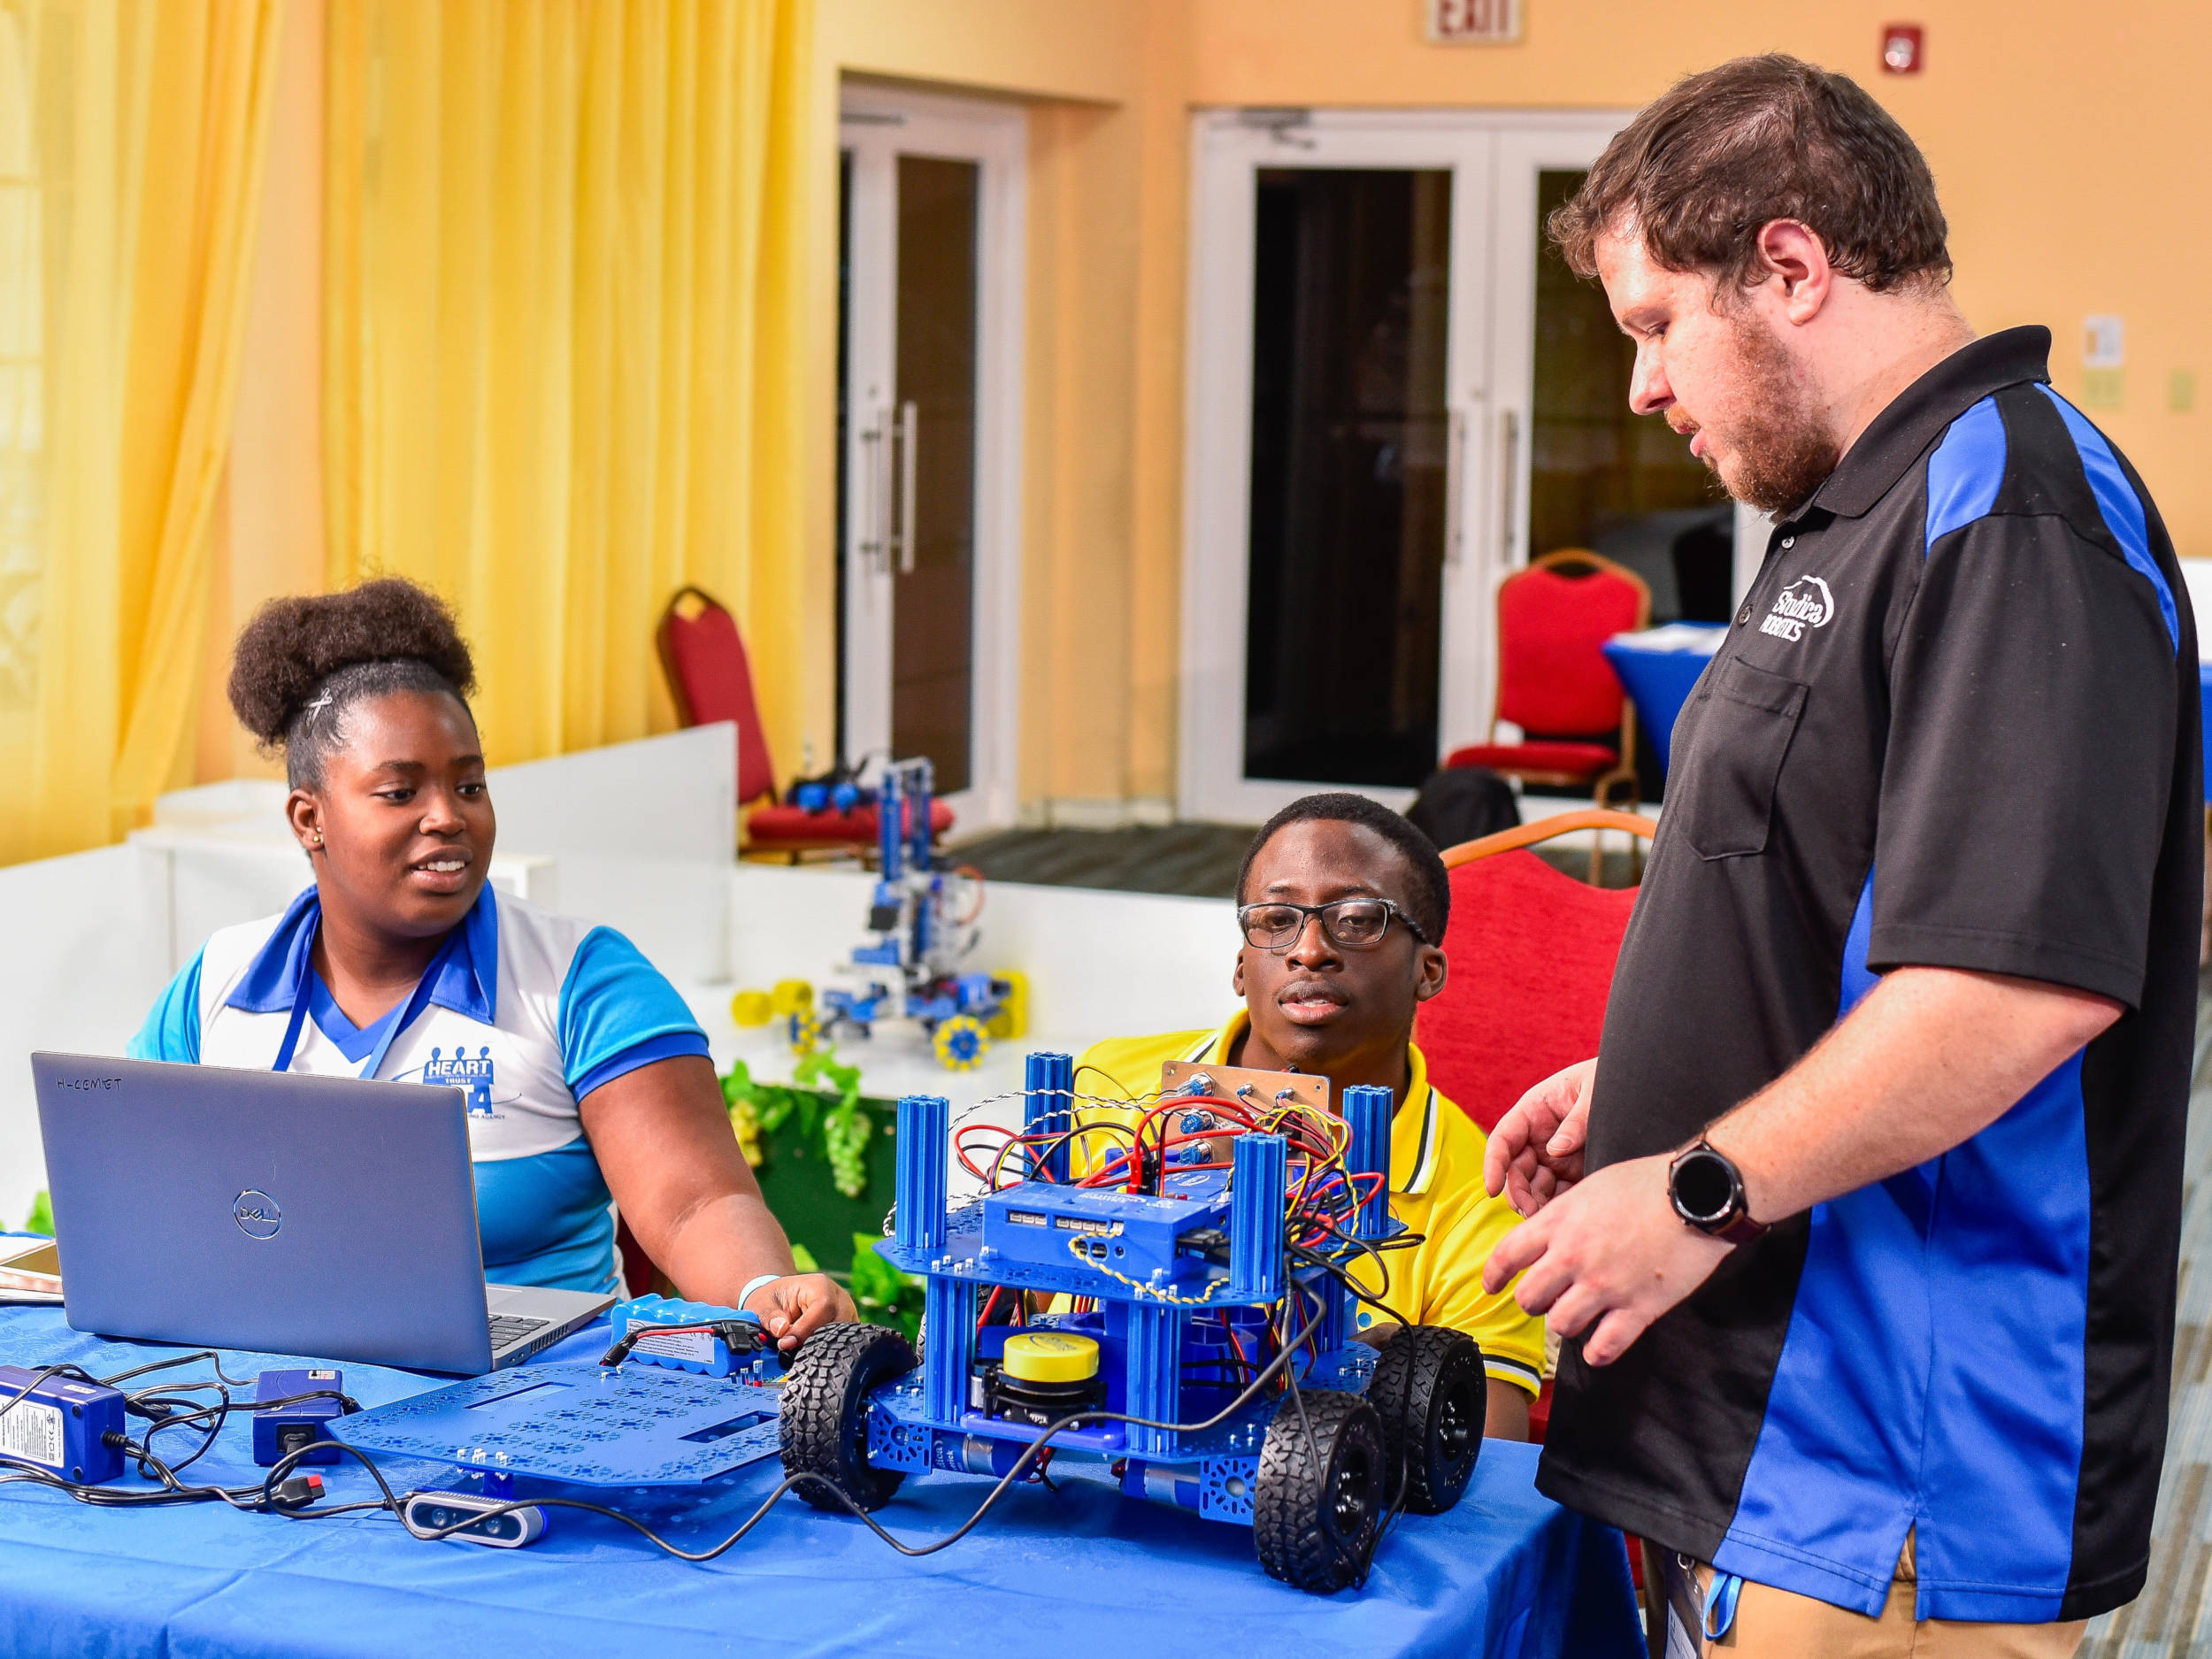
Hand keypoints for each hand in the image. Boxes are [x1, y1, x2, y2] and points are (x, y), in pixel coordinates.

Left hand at [744, 1273, 857, 1352]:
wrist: (781, 1297)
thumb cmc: (773, 1298)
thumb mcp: (763, 1303)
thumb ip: (770, 1317)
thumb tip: (781, 1330)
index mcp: (820, 1285)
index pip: (824, 1307)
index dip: (806, 1329)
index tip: (786, 1343)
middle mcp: (839, 1297)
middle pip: (839, 1323)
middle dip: (815, 1341)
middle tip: (793, 1350)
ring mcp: (847, 1312)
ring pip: (844, 1335)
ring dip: (822, 1346)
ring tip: (800, 1350)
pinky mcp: (847, 1326)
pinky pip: (844, 1341)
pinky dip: (827, 1348)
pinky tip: (810, 1350)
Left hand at [1481, 1152, 1731, 1366]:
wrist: (1698, 1193)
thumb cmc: (1648, 1183)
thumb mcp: (1591, 1186)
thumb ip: (1564, 1215)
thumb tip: (1548, 1235)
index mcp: (1559, 1222)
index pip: (1507, 1255)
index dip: (1494, 1275)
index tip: (1491, 1286)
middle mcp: (1574, 1256)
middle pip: (1528, 1298)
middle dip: (1533, 1302)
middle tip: (1546, 1300)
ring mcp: (1605, 1285)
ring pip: (1560, 1325)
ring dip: (1565, 1324)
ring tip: (1578, 1316)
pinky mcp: (1638, 1308)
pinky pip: (1603, 1347)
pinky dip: (1597, 1352)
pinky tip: (1598, 1347)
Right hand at [1484, 1058, 1596, 1214]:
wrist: (1638, 1086)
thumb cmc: (1611, 1079)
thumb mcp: (1594, 1092)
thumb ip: (1577, 1121)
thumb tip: (1555, 1150)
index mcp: (1535, 1110)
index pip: (1503, 1139)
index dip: (1493, 1164)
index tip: (1491, 1188)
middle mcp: (1539, 1136)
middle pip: (1516, 1169)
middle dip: (1519, 1192)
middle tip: (1531, 1212)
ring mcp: (1555, 1156)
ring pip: (1535, 1186)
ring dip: (1537, 1203)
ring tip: (1547, 1219)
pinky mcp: (1573, 1171)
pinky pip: (1560, 1193)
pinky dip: (1559, 1206)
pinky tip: (1567, 1215)